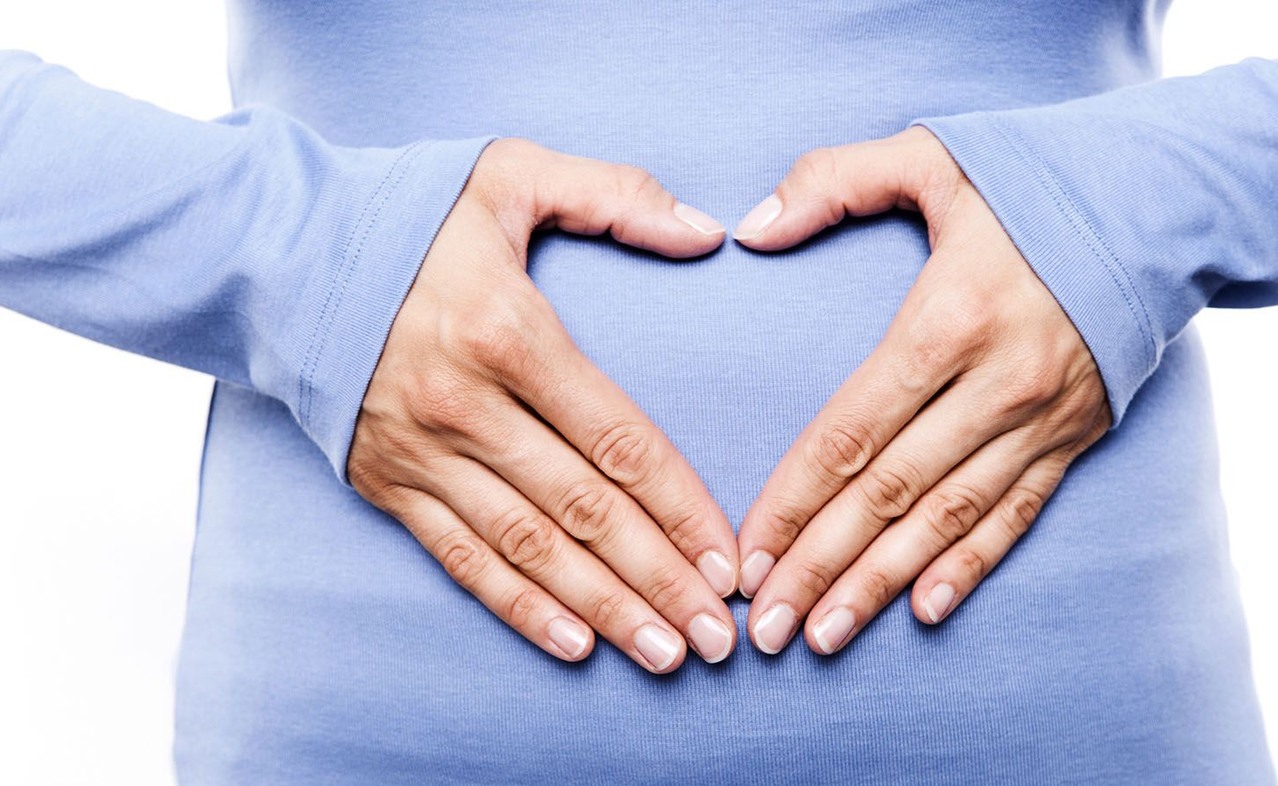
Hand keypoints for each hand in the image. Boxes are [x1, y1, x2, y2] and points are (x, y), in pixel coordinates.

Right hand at [348, 139, 738, 672]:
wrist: (276, 254)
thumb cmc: (407, 214)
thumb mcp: (512, 174)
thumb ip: (615, 194)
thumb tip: (708, 231)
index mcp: (508, 332)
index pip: (617, 438)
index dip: (679, 506)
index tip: (727, 560)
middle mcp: (464, 405)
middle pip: (583, 509)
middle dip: (657, 579)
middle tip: (718, 638)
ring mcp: (421, 451)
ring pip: (529, 547)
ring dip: (602, 607)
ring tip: (664, 654)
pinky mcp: (385, 482)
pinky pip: (461, 556)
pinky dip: (517, 605)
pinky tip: (573, 645)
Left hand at [733, 127, 1110, 654]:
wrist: (1163, 203)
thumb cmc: (1032, 180)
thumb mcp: (929, 156)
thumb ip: (832, 181)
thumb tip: (749, 230)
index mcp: (948, 319)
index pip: (849, 431)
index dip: (792, 500)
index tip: (746, 554)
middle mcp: (995, 383)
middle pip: (888, 492)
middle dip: (819, 565)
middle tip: (767, 628)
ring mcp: (1041, 419)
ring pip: (946, 519)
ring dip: (881, 584)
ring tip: (825, 638)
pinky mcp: (1076, 437)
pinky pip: (1016, 515)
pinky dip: (970, 566)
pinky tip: (923, 612)